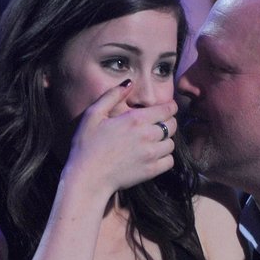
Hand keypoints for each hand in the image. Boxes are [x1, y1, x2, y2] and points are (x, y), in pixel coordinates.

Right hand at [67, 81, 177, 195]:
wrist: (87, 177)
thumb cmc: (86, 145)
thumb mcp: (93, 114)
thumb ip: (112, 95)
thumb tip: (129, 82)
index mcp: (135, 119)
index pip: (168, 109)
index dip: (170, 107)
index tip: (167, 109)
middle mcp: (147, 135)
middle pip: (172, 125)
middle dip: (168, 122)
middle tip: (159, 125)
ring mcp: (151, 154)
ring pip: (172, 144)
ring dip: (165, 141)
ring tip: (154, 142)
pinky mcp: (151, 171)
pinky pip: (170, 161)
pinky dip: (165, 158)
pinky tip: (154, 156)